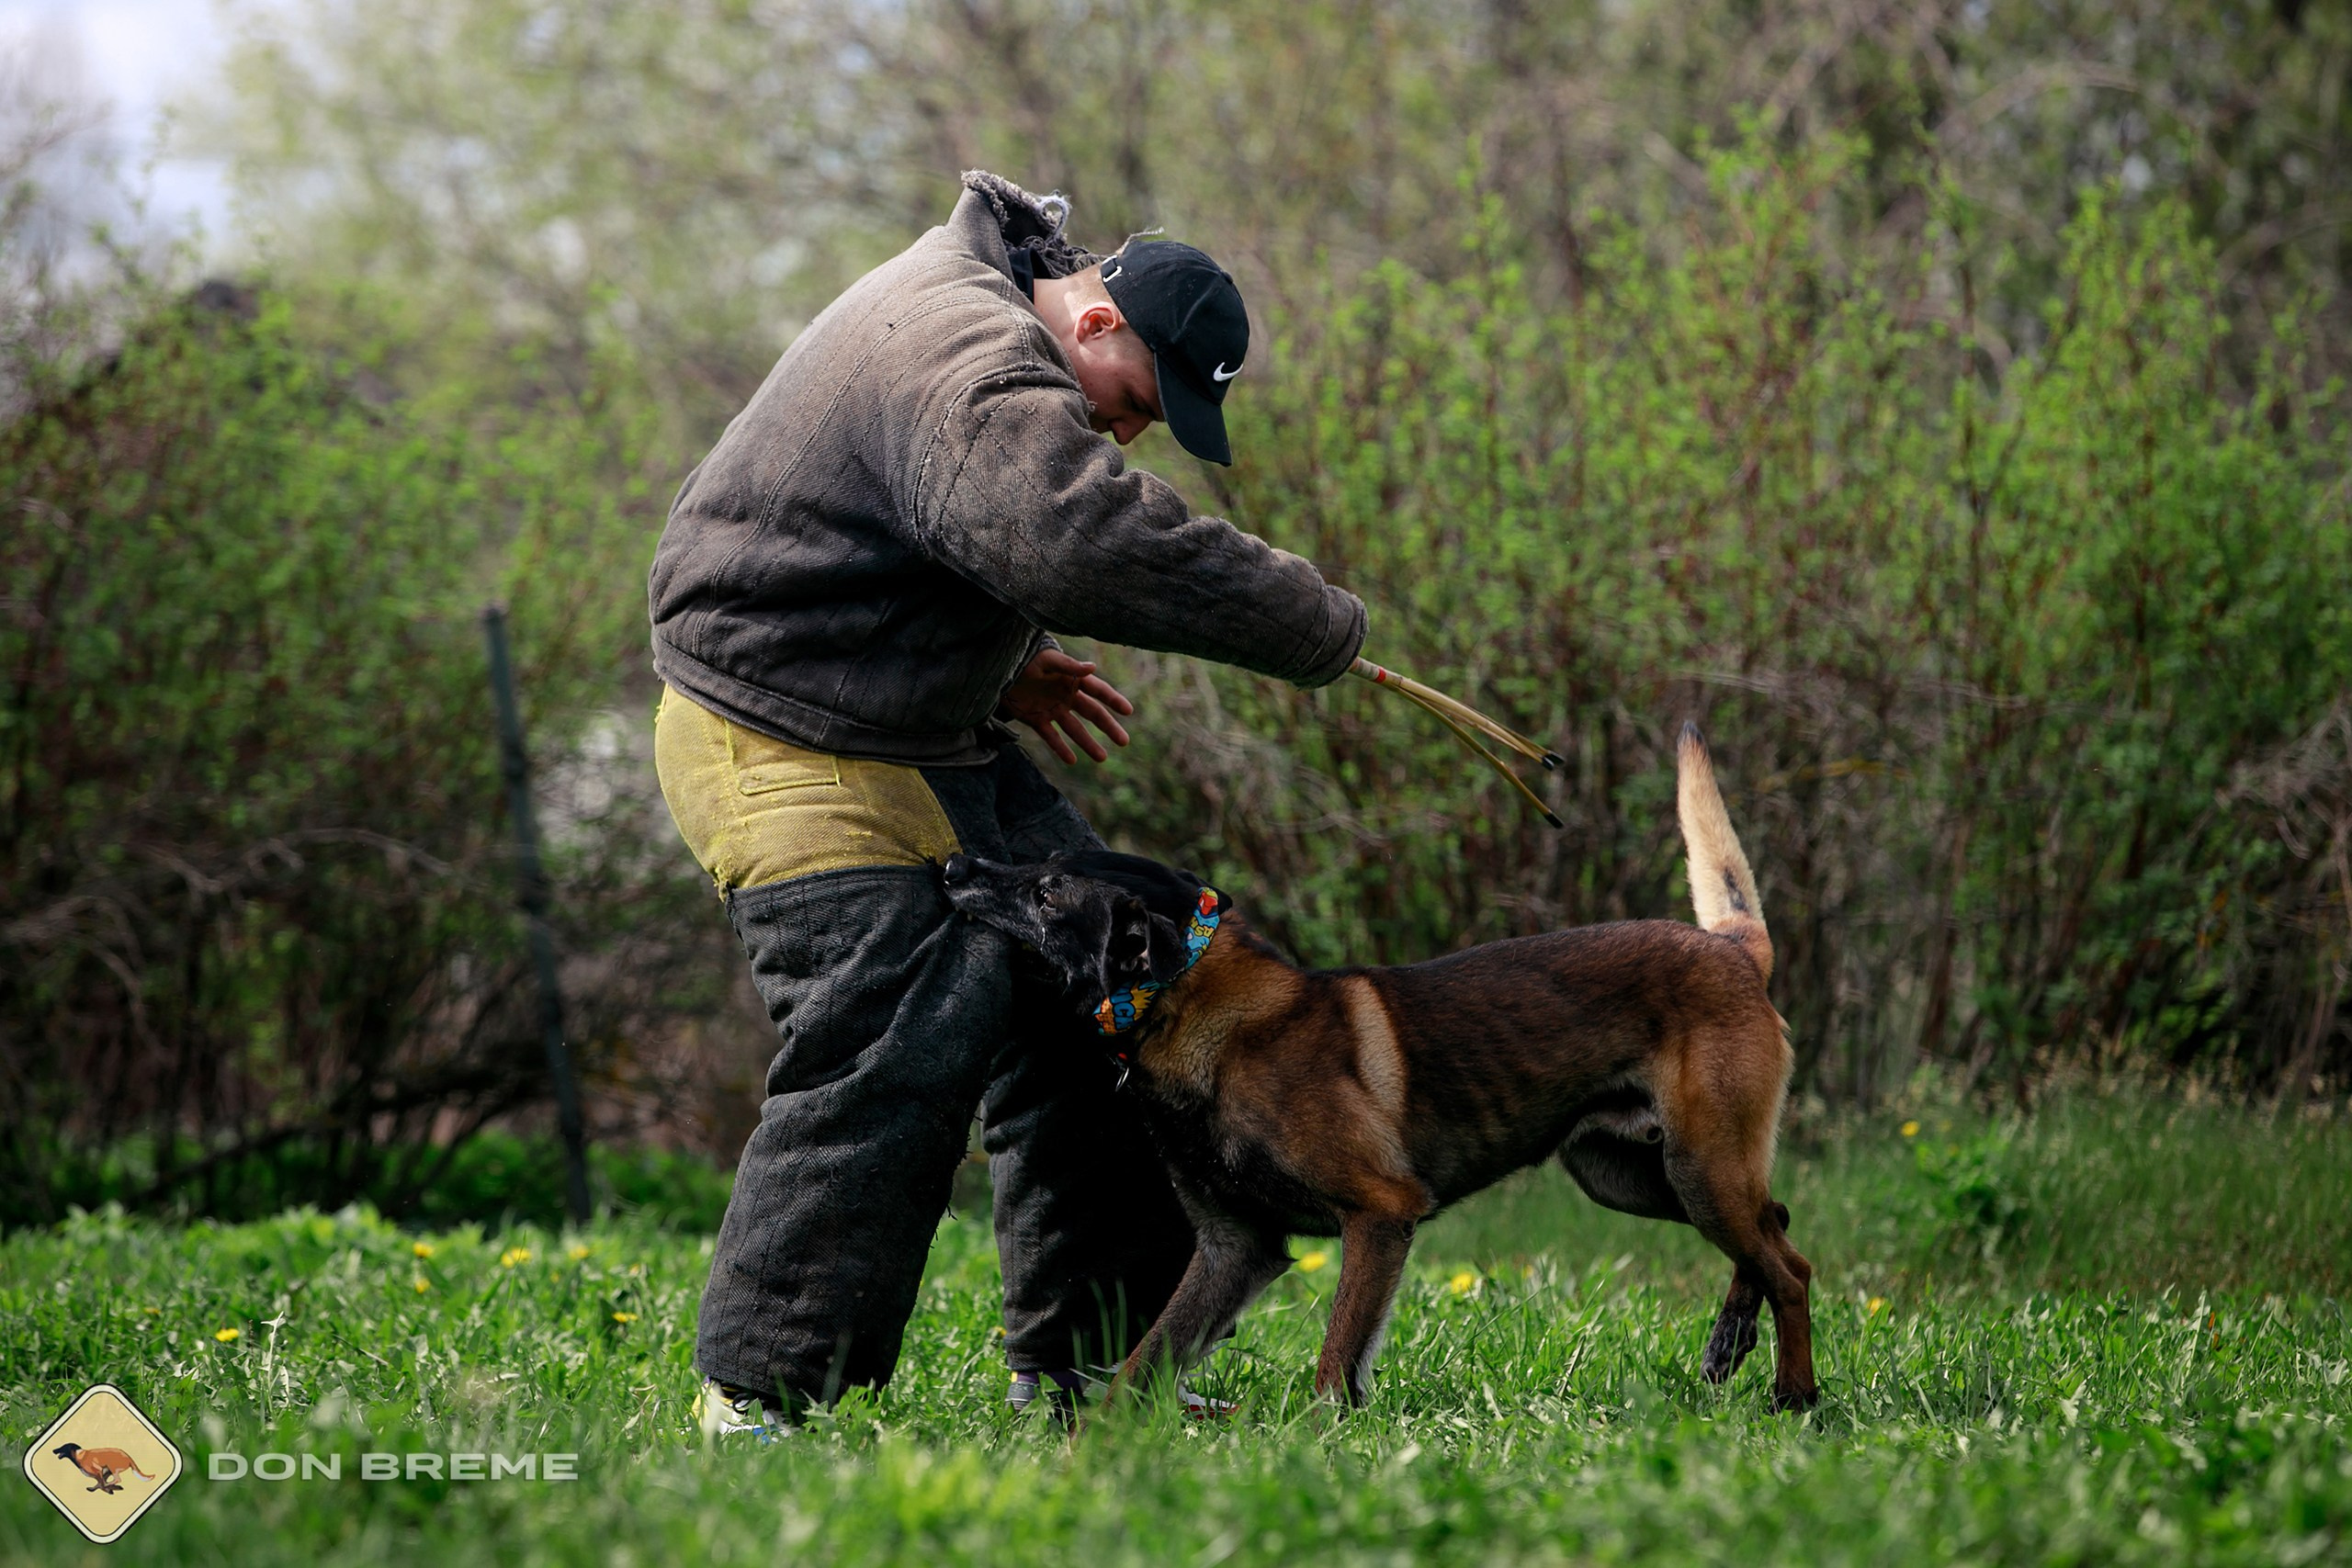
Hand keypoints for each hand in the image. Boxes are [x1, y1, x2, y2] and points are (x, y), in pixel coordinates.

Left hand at [997, 648, 1134, 764]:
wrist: (1000, 667)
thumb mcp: (1047, 660)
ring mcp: (1052, 709)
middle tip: (1124, 741)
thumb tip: (1093, 667)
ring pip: (1074, 729)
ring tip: (1102, 757)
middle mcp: (1066, 696)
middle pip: (1092, 713)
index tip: (1128, 711)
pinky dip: (1060, 748)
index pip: (1098, 690)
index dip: (1113, 700)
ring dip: (1088, 743)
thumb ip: (1068, 666)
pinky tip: (1071, 760)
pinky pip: (1051, 736)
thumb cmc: (1026, 658)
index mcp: (1072, 679)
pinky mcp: (1036, 719)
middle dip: (1109, 727)